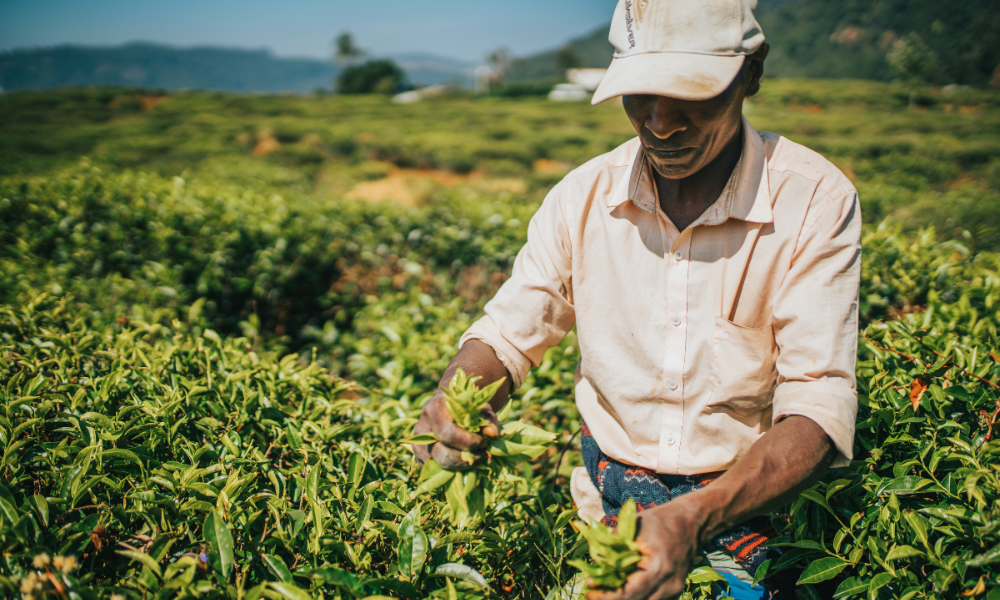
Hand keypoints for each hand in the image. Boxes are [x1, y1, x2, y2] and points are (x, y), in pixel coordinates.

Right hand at [412, 390, 500, 470]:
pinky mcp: (420, 456)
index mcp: (434, 409)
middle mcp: (422, 428)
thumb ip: (487, 419)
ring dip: (463, 466)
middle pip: (443, 455)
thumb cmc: (467, 406)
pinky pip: (437, 470)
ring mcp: (418, 444)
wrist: (449, 407)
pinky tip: (465, 460)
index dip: (469, 442)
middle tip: (483, 453)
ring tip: (477, 457)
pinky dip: (455, 469)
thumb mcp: (479, 407)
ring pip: (440, 465)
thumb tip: (492, 434)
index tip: (484, 442)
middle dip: (467, 459)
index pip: (449, 434)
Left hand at [587, 495, 706, 599]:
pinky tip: (620, 590)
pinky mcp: (674, 591)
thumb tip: (595, 561)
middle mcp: (669, 584)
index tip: (589, 590)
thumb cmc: (661, 521)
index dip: (607, 596)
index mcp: (658, 568)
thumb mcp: (634, 526)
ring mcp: (674, 590)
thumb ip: (614, 544)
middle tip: (591, 594)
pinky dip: (636, 597)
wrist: (691, 523)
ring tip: (603, 593)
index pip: (629, 593)